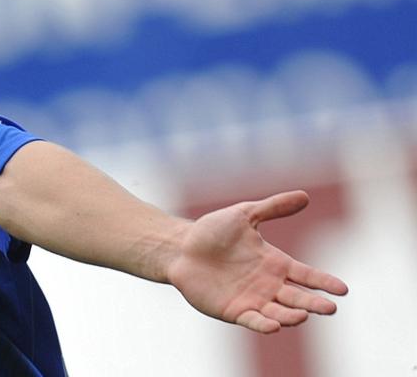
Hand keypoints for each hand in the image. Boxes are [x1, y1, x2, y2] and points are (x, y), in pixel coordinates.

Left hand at [166, 190, 347, 333]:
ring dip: (291, 316)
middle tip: (330, 309)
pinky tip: (274, 325)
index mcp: (275, 263)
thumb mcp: (244, 215)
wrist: (179, 247)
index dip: (324, 282)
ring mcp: (252, 300)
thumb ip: (273, 208)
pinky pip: (253, 320)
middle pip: (297, 298)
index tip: (342, 289)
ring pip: (278, 313)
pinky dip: (264, 324)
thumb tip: (305, 196)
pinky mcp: (233, 311)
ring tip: (303, 316)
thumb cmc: (211, 231)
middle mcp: (268, 285)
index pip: (306, 275)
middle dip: (314, 304)